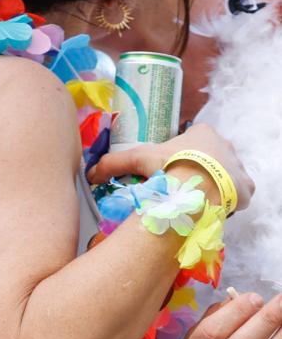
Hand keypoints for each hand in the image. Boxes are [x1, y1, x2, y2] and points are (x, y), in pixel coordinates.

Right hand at [86, 121, 252, 210]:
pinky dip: (226, 199)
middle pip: (209, 157)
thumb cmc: (172, 166)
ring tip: (194, 200)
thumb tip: (90, 174)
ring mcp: (239, 166)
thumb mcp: (138, 160)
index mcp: (202, 133)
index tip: (170, 169)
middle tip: (180, 187)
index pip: (192, 140)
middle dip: (197, 170)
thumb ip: (113, 164)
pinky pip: (237, 192)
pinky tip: (211, 206)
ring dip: (212, 185)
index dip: (180, 154)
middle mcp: (225, 145)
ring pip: (223, 175)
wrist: (202, 187)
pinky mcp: (248, 187)